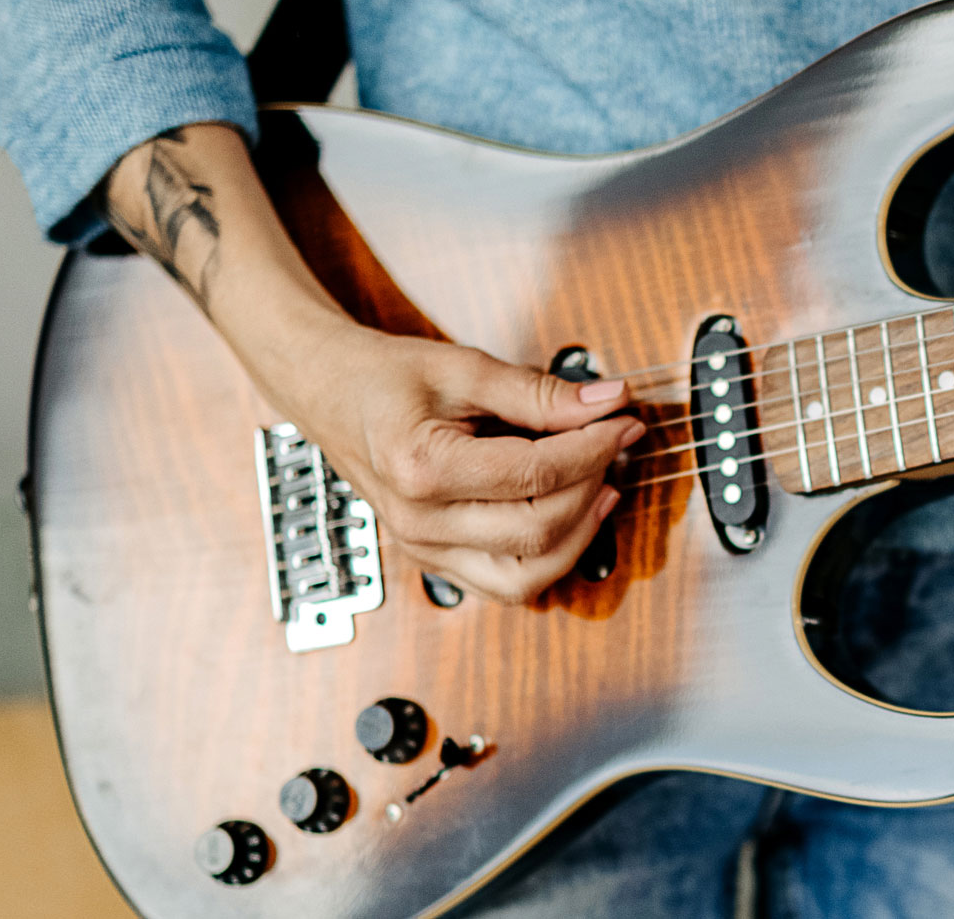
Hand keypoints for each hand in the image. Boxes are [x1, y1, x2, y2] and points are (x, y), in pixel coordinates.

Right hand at [273, 326, 644, 603]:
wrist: (331, 395)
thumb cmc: (388, 379)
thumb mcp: (464, 368)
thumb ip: (538, 392)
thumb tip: (608, 401)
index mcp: (421, 469)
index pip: (535, 473)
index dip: (593, 447)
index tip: (622, 420)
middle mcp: (419, 523)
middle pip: (537, 531)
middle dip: (592, 486)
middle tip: (614, 445)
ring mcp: (425, 550)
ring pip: (526, 578)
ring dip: (579, 536)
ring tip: (602, 487)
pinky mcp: (436, 561)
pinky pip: (505, 583)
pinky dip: (548, 557)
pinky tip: (571, 514)